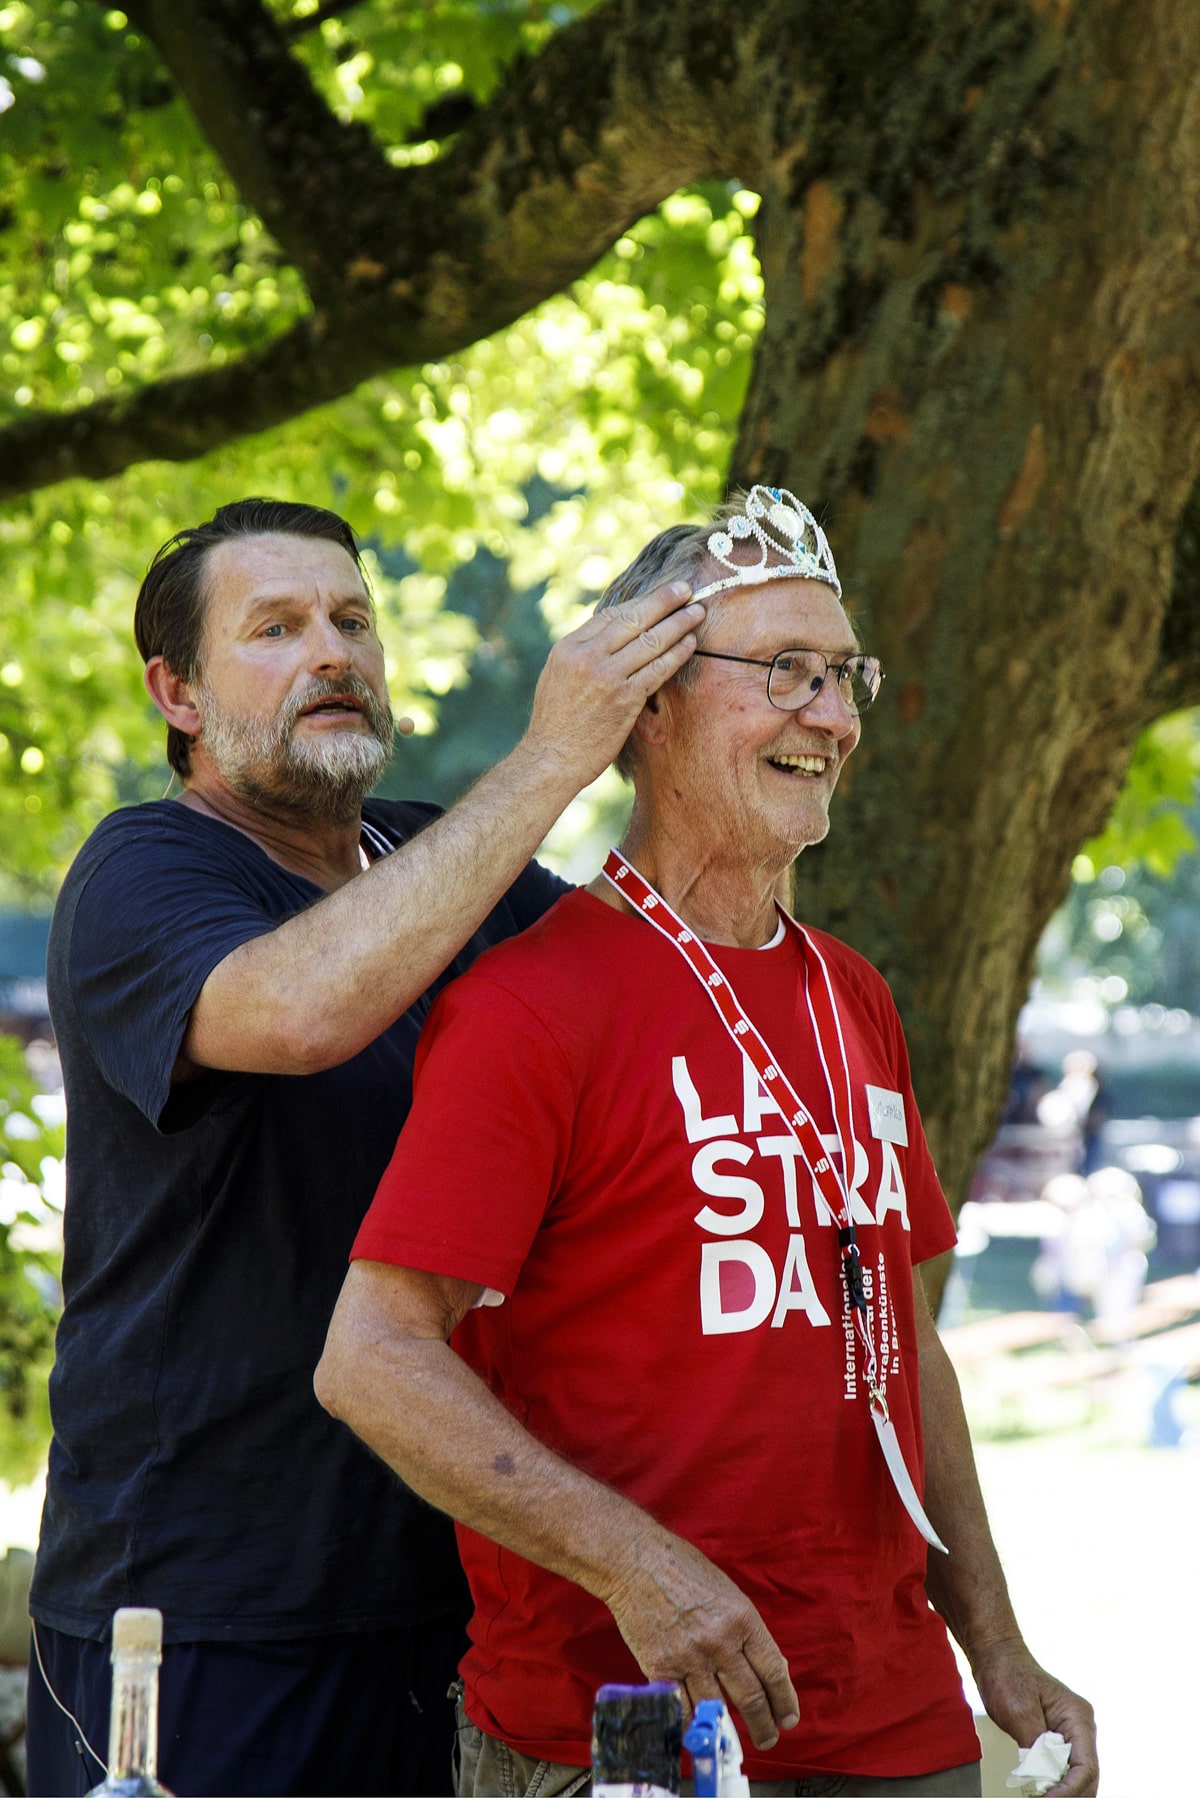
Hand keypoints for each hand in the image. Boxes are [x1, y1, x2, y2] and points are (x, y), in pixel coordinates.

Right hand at [521, 581, 703, 787]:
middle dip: (664, 601)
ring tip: (697, 613)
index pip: (611, 615)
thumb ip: (583, 655)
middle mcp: (586, 657)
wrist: (551, 759)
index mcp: (568, 648)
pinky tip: (690, 644)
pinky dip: (676, 654)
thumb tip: (612, 637)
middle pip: (633, 619)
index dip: (640, 603)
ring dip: (678, 624)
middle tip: (686, 589)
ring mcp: (606, 677)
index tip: (659, 596)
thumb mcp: (558, 677)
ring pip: (650, 641)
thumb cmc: (556, 723)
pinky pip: (657, 669)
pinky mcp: (624, 699)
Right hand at [603, 1531, 798, 1751]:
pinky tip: (699, 1730)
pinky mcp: (660, 1668)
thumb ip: (746, 1630)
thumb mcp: (728, 1593)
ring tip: (735, 1740)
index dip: (784, 1701)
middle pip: (751, 1698)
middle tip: (769, 1737)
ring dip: (729, 1731)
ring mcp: (689, 1657)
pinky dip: (692, 1724)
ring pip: (717, 1709)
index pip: (773, 1672)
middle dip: (764, 1724)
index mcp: (742, 1618)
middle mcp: (720, 1642)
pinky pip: (681, 1709)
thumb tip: (768, 1666)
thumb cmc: (683, 1569)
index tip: (787, 1718)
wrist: (635, 1561)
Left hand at [973, 1638, 1097, 1795]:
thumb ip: (1037, 1747)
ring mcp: (1070, 1734)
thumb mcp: (1020, 1713)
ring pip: (1077, 1776)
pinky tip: (1042, 1792)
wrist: (995, 1657)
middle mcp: (1080, 1728)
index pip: (1086, 1767)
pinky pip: (1063, 1769)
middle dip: (1069, 1795)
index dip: (1070, 1791)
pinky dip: (1055, 1784)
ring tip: (1042, 1798)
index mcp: (1078, 1717)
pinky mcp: (1057, 1740)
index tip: (1049, 1799)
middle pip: (1086, 1776)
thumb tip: (1046, 1779)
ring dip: (1063, 1792)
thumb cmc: (1007, 1675)